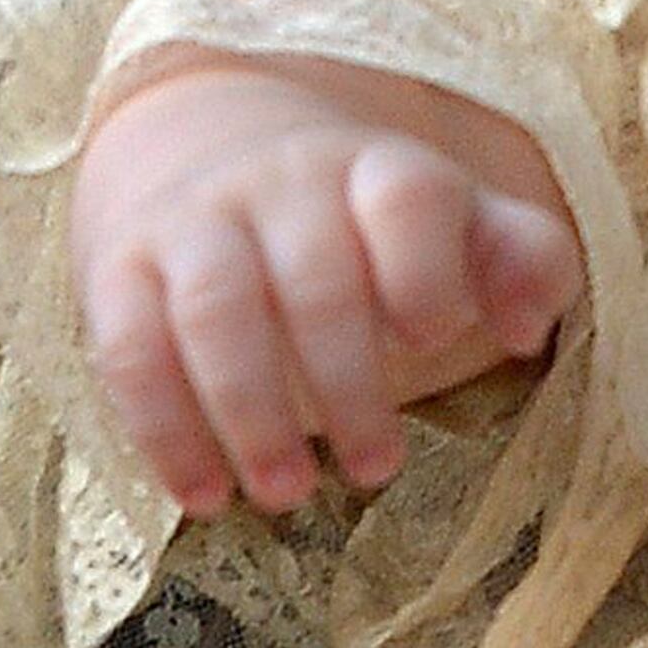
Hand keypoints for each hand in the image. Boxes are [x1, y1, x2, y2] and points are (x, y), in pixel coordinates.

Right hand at [70, 45, 583, 516]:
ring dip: (252, 413)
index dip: (427, 270)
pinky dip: (163, 428)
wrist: (217, 152)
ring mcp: (198, 221)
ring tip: (285, 495)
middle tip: (379, 471)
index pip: (409, 198)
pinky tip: (201, 493)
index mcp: (381, 171)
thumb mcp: (459, 224)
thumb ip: (523, 262)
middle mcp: (286, 183)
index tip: (436, 341)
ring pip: (217, 312)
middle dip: (350, 384)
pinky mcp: (122, 266)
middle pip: (316, 278)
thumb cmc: (368, 224)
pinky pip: (130, 346)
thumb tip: (525, 330)